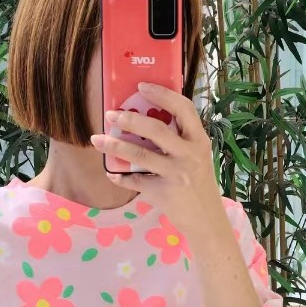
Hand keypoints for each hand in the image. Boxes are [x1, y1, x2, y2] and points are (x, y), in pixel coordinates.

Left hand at [89, 80, 226, 241]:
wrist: (206, 220)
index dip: (162, 94)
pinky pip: (135, 181)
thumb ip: (180, 140)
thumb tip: (146, 119)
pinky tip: (112, 173)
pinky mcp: (164, 193)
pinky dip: (120, 177)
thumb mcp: (197, 157)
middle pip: (156, 129)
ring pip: (141, 155)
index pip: (183, 108)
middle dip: (130, 119)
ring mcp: (177, 174)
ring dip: (116, 146)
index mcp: (199, 140)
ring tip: (98, 139)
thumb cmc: (198, 184)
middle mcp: (189, 154)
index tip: (142, 86)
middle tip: (111, 115)